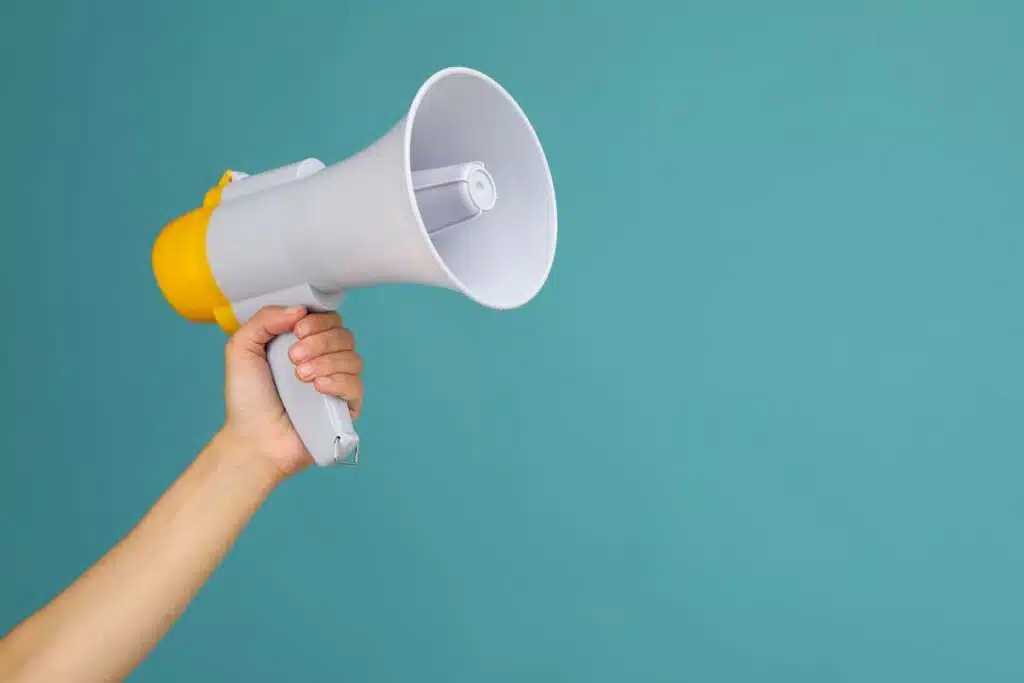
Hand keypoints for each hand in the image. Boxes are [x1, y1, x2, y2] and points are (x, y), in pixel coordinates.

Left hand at [220, 306, 363, 479]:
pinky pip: (356, 385)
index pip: (327, 319)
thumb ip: (264, 319)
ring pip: (352, 357)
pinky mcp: (345, 407)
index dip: (317, 320)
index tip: (296, 331)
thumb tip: (299, 310)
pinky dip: (339, 381)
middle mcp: (323, 360)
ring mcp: (336, 383)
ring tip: (300, 377)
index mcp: (302, 343)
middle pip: (343, 334)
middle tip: (293, 358)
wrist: (253, 439)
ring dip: (327, 362)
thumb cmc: (247, 398)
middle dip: (320, 341)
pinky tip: (318, 388)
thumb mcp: (242, 349)